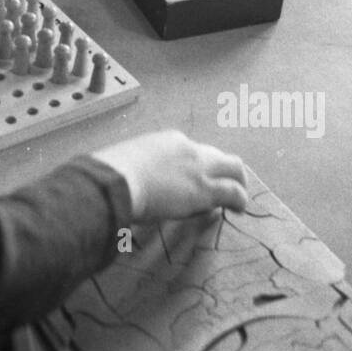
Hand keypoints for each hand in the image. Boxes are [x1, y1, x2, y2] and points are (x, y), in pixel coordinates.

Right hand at [93, 130, 246, 222]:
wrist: (116, 180)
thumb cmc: (112, 174)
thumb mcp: (129, 162)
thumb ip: (140, 168)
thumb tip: (133, 181)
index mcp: (168, 140)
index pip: (193, 151)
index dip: (198, 166)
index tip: (195, 179)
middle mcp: (189, 148)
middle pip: (219, 155)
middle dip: (226, 170)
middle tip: (227, 185)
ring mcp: (199, 168)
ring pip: (234, 168)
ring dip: (238, 184)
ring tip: (239, 200)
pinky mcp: (204, 190)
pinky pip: (233, 192)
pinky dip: (239, 200)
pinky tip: (238, 210)